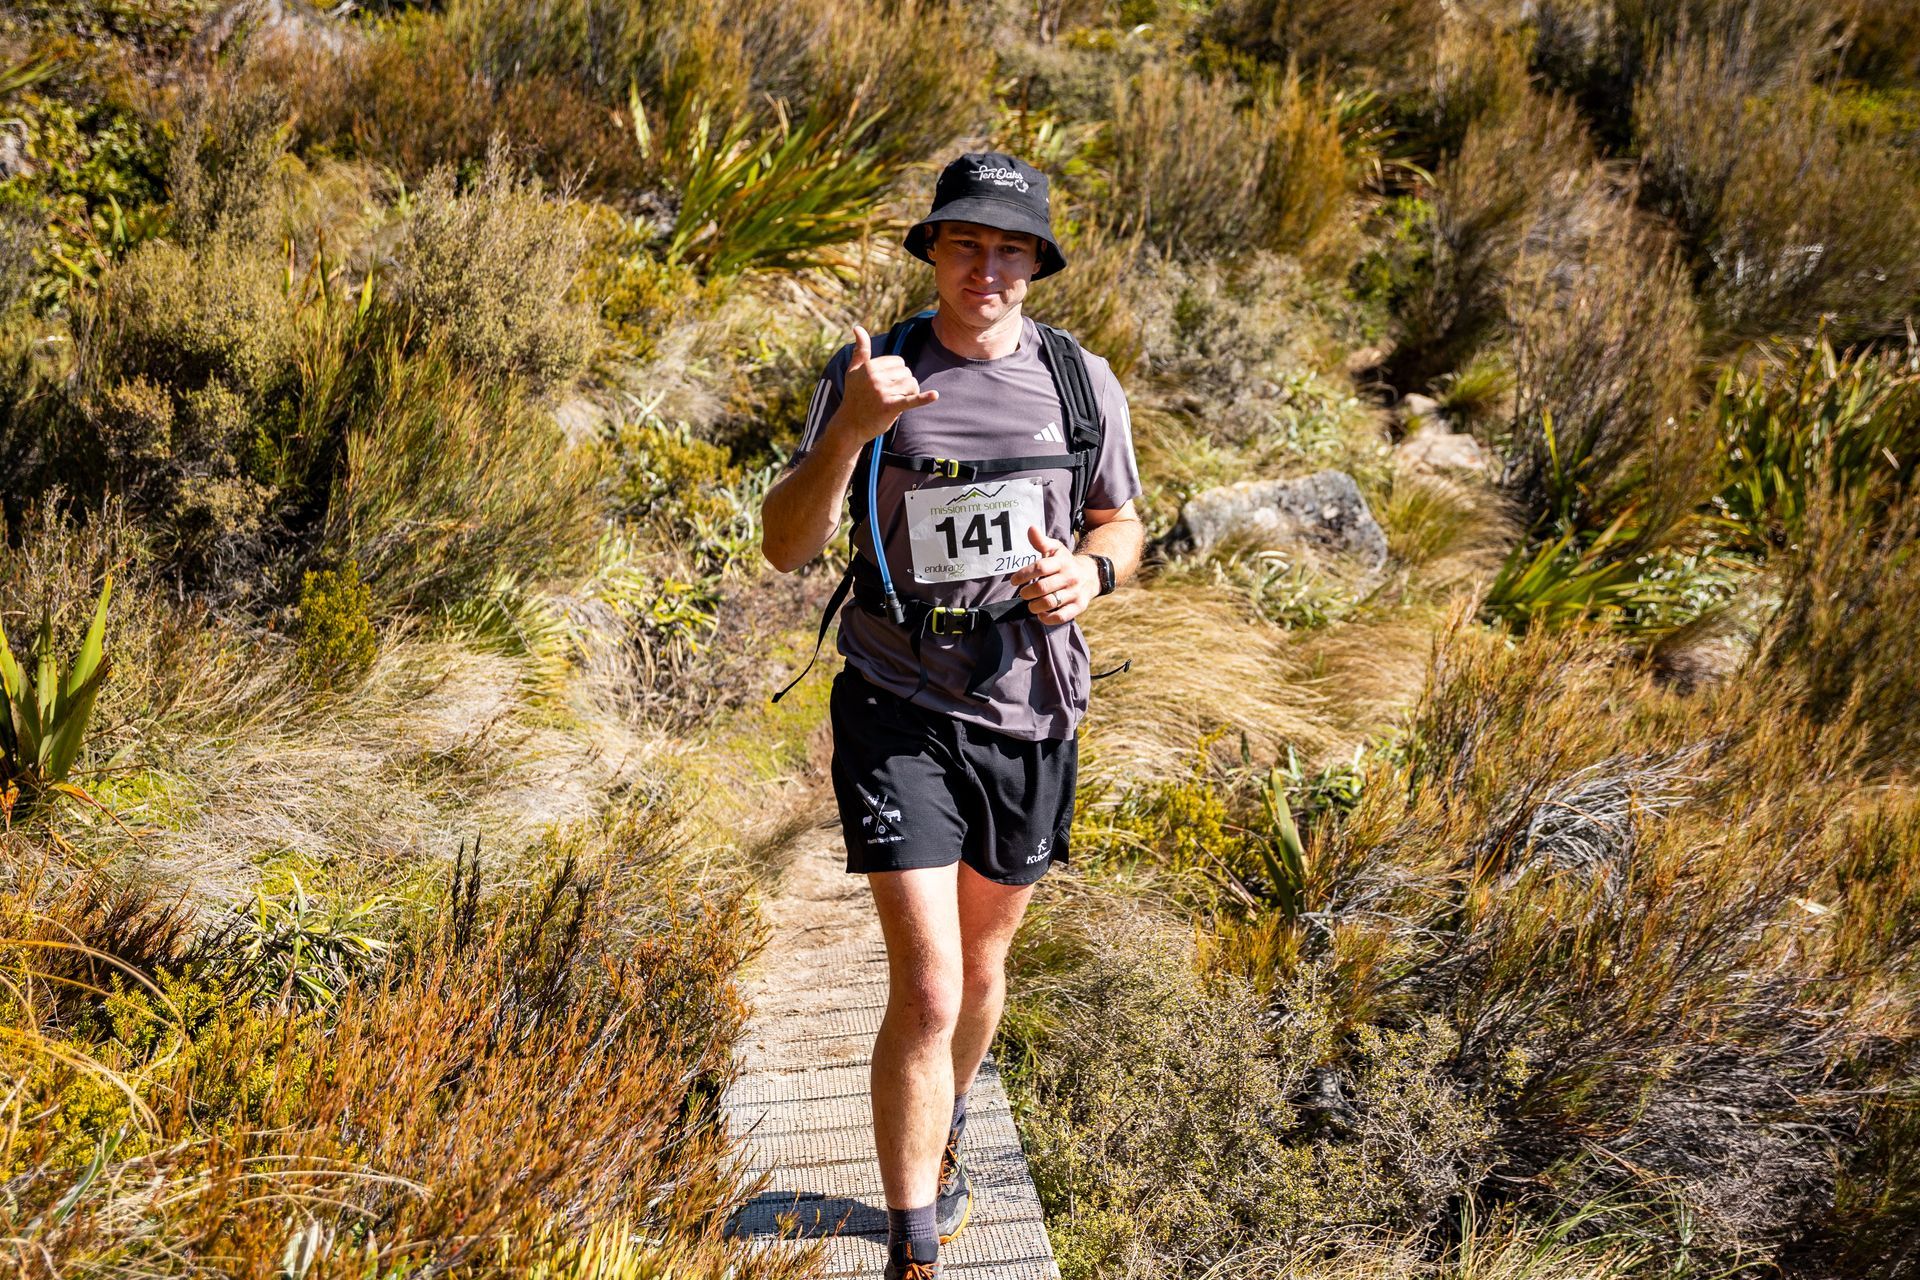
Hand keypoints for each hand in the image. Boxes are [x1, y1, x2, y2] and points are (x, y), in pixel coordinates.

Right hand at [830, 323, 938, 445]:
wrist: (850, 424)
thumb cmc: (854, 395)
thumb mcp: (853, 370)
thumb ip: (860, 349)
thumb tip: (858, 326)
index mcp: (870, 366)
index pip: (899, 361)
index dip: (897, 373)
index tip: (886, 383)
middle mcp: (876, 377)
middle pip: (907, 372)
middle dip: (904, 383)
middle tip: (890, 395)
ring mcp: (883, 392)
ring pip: (912, 384)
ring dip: (910, 393)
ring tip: (896, 401)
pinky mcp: (890, 407)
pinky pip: (910, 400)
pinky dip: (924, 398)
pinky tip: (935, 395)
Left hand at [1011, 525, 1097, 625]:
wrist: (1091, 575)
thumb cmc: (1065, 562)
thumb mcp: (1056, 549)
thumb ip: (1041, 541)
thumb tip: (1030, 528)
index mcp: (1062, 562)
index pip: (1040, 567)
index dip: (1023, 574)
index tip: (1013, 580)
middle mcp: (1070, 576)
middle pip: (1042, 587)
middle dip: (1027, 592)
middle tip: (1023, 594)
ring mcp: (1075, 592)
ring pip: (1050, 602)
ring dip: (1034, 606)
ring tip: (1030, 604)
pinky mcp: (1079, 606)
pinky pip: (1061, 616)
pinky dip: (1048, 618)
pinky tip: (1041, 614)